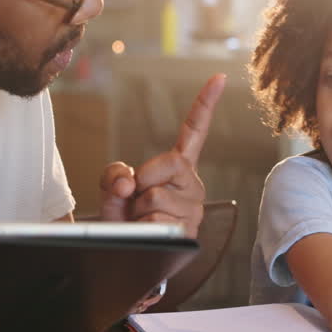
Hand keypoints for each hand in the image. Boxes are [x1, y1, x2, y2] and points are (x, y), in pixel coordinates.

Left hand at [99, 73, 226, 235]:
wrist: (127, 254)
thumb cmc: (123, 218)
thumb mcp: (111, 189)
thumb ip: (113, 176)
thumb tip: (129, 185)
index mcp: (178, 167)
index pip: (194, 132)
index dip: (206, 104)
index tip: (220, 77)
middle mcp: (193, 185)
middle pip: (169, 163)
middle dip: (144, 179)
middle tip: (137, 198)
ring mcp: (194, 209)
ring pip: (156, 197)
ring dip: (138, 210)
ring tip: (141, 220)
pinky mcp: (190, 232)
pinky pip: (157, 221)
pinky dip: (143, 227)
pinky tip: (148, 233)